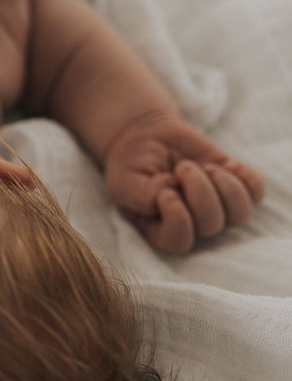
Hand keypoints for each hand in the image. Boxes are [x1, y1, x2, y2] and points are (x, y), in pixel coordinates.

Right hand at [103, 111, 266, 254]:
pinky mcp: (234, 185)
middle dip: (199, 191)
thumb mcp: (124, 181)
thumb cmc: (131, 165)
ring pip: (240, 214)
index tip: (166, 190)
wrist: (147, 138)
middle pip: (211, 226)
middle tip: (182, 167)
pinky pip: (256, 191)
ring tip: (205, 167)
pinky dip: (243, 175)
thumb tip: (171, 194)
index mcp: (160, 230)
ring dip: (225, 186)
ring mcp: (217, 207)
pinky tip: (224, 164)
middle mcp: (192, 225)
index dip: (177, 217)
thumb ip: (141, 196)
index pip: (179, 242)